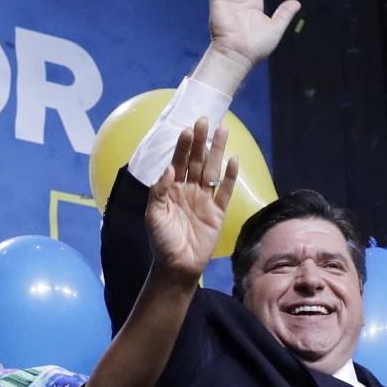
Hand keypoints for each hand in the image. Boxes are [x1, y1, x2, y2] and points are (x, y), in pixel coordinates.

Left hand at [145, 120, 238, 278]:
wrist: (177, 266)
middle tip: (204, 120)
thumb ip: (159, 192)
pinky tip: (233, 160)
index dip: (183, 147)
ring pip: (212, 170)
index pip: (178, 162)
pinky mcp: (218, 212)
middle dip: (201, 141)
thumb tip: (169, 170)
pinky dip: (229, 176)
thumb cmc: (162, 241)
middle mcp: (189, 190)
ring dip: (217, 151)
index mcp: (172, 189)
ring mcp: (205, 199)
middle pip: (197, 161)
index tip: (187, 130)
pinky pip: (224, 191)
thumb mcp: (154, 216)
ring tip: (223, 130)